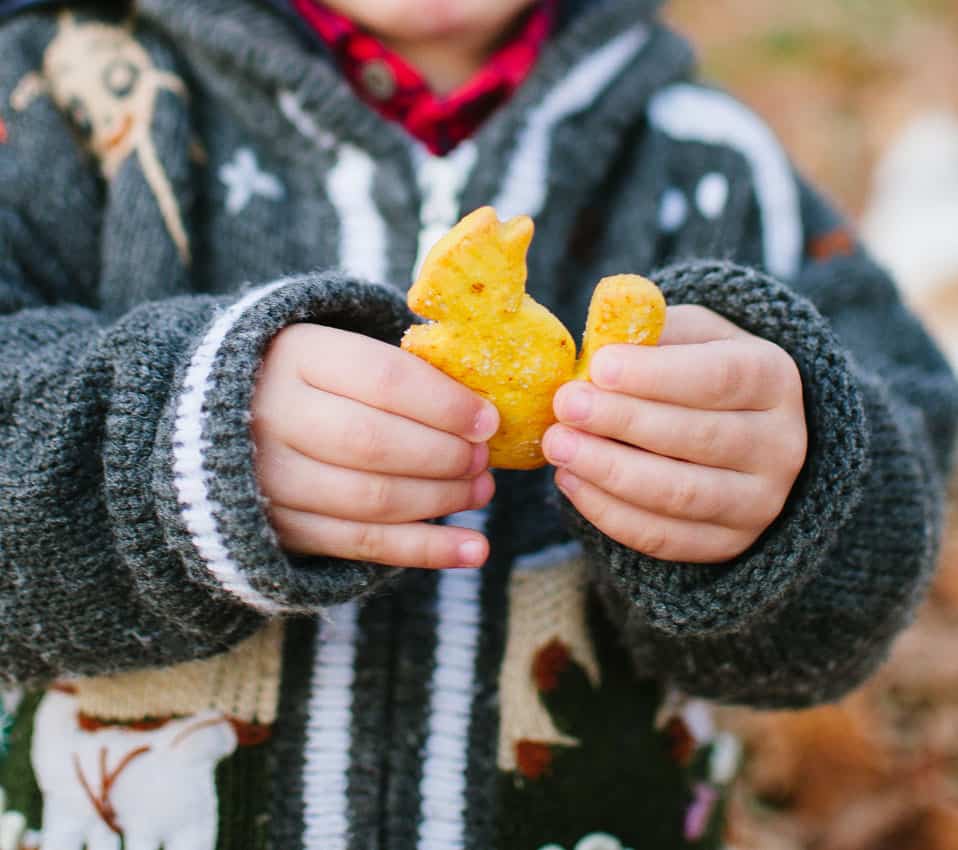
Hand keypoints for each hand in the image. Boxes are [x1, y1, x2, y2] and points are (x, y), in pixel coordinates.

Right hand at [251, 324, 498, 568]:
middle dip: (445, 456)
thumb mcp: (339, 353)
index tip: (487, 420)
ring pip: (373, 499)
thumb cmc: (311, 381)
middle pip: (376, 444)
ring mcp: (272, 479)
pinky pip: (363, 545)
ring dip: (441, 499)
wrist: (223, 420)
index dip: (445, 404)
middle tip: (482, 458)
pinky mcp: (282, 527)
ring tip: (480, 491)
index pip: (384, 379)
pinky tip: (473, 550)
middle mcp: (275, 417)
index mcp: (296, 357)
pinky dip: (426, 550)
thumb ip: (400, 374)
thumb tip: (481, 415)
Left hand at [542, 305, 806, 562]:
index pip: (719, 378)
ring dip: (609, 471)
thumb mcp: (687, 336)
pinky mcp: (728, 544)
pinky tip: (570, 480)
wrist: (738, 431)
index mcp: (773, 378)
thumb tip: (596, 350)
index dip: (656, 375)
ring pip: (679, 494)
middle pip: (698, 438)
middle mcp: (779, 445)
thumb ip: (649, 336)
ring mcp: (759, 502)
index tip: (600, 366)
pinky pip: (663, 537)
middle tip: (565, 405)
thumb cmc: (698, 370)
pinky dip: (609, 512)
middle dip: (622, 421)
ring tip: (559, 445)